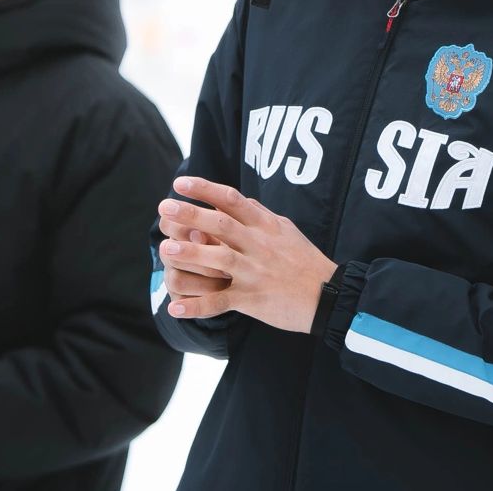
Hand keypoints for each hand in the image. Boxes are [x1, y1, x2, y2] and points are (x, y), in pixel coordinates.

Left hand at [158, 176, 336, 332]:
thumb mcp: (287, 230)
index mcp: (266, 227)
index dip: (205, 190)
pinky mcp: (252, 299)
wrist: (328, 296)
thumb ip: (261, 215)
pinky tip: (174, 309)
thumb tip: (239, 199)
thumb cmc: (306, 261)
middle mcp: (259, 246)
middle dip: (191, 215)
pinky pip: (220, 302)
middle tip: (164, 207)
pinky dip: (197, 307)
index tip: (180, 183)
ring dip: (192, 254)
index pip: (232, 200)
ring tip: (166, 249)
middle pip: (221, 225)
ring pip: (219, 260)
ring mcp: (255, 273)